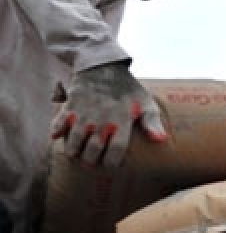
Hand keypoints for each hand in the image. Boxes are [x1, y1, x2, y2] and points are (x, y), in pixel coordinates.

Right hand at [51, 61, 166, 167]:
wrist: (103, 66)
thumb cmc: (128, 89)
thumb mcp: (146, 104)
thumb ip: (152, 123)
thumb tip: (161, 140)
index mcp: (120, 122)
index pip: (115, 151)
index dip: (112, 163)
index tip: (111, 166)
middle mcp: (101, 121)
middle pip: (92, 150)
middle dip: (91, 161)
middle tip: (92, 163)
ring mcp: (83, 115)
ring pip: (74, 141)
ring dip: (74, 151)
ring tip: (77, 155)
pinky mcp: (70, 107)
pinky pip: (58, 123)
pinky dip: (56, 132)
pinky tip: (57, 137)